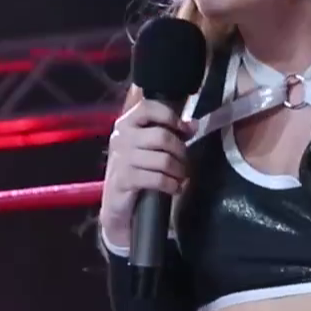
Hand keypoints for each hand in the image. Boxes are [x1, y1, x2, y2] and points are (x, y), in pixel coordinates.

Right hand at [99, 99, 189, 251]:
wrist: (117, 203)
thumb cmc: (136, 170)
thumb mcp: (150, 148)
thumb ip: (170, 133)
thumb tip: (193, 124)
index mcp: (126, 123)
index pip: (148, 108)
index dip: (169, 116)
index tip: (183, 130)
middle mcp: (120, 137)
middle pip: (162, 136)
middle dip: (180, 151)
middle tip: (184, 162)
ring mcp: (120, 159)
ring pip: (163, 159)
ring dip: (178, 171)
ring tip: (181, 177)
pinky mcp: (123, 180)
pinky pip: (157, 178)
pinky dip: (171, 185)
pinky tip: (174, 188)